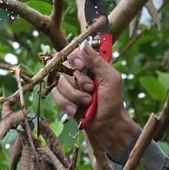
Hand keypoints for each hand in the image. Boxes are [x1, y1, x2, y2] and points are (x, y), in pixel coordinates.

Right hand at [51, 43, 138, 157]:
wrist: (106, 126)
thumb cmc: (113, 102)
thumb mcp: (111, 79)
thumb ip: (98, 62)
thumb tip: (84, 44)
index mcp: (91, 65)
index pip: (75, 53)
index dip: (76, 58)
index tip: (81, 66)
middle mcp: (79, 73)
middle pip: (65, 68)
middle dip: (78, 82)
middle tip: (91, 90)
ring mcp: (69, 86)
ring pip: (59, 83)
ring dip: (74, 95)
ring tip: (87, 102)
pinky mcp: (63, 98)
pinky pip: (56, 95)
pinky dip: (66, 104)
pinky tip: (75, 110)